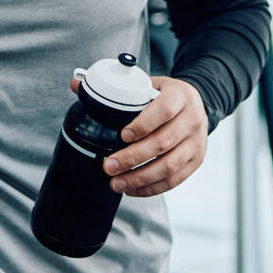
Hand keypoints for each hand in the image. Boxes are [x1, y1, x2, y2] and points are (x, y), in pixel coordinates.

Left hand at [77, 75, 208, 197]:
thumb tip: (75, 85)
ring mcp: (196, 142)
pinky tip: (133, 189)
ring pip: (169, 165)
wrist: (197, 103)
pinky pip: (175, 179)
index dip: (143, 124)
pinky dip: (152, 187)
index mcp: (180, 95)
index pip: (164, 110)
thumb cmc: (165, 95)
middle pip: (163, 142)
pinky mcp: (196, 160)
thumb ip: (114, 86)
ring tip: (117, 183)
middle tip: (109, 166)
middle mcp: (192, 119)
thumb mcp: (147, 84)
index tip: (122, 136)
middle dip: (133, 158)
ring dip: (141, 178)